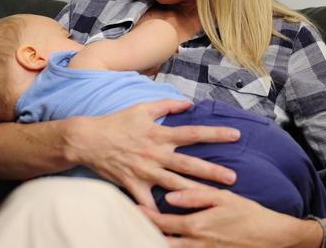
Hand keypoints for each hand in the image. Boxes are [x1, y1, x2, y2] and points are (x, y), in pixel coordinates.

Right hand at [67, 99, 240, 209]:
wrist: (89, 139)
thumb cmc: (117, 122)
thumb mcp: (143, 108)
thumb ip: (167, 105)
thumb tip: (189, 103)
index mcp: (160, 134)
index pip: (193, 133)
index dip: (215, 134)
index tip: (236, 135)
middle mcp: (156, 154)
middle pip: (189, 163)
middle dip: (212, 171)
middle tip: (234, 178)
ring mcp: (145, 171)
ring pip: (175, 184)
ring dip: (196, 192)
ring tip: (215, 199)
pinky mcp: (134, 185)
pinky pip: (148, 203)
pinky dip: (159, 214)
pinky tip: (173, 223)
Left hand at [140, 188, 314, 247]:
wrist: (271, 237)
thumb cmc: (247, 213)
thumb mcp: (223, 198)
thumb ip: (195, 196)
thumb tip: (170, 196)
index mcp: (196, 225)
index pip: (162, 222)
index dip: (144, 216)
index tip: (132, 208)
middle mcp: (196, 243)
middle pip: (161, 240)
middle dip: (144, 233)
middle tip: (127, 225)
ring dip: (156, 242)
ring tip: (140, 235)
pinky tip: (165, 243)